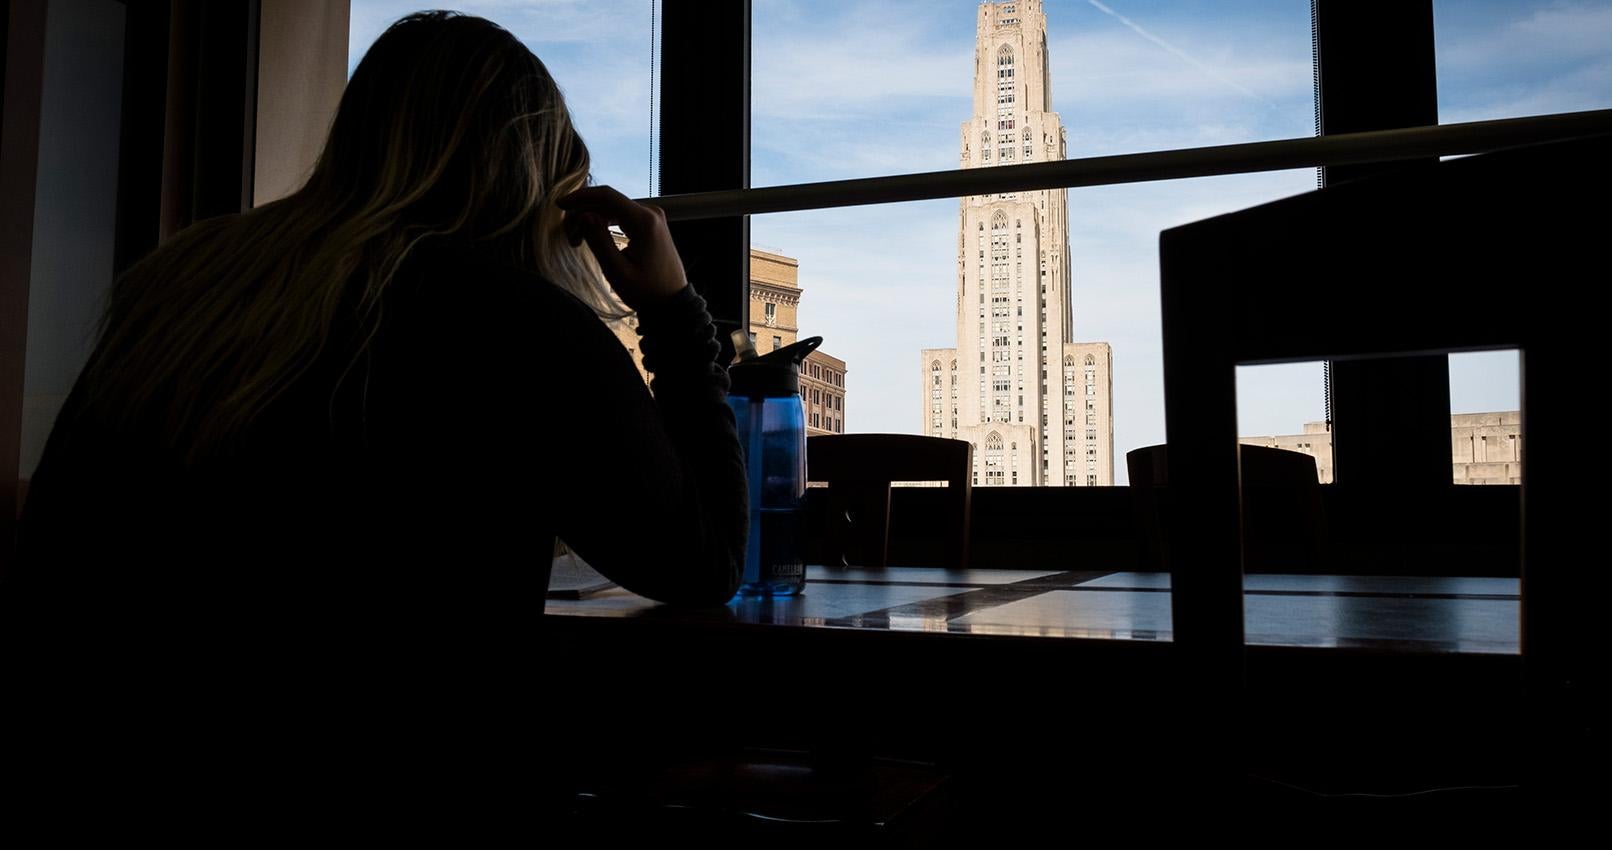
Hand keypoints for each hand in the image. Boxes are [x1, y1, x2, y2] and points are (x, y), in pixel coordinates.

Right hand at [558, 186, 687, 310]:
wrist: (672, 302)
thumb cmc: (646, 291)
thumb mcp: (617, 271)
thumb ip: (599, 241)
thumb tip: (583, 216)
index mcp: (644, 221)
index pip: (607, 196)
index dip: (580, 197)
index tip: (559, 204)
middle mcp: (650, 213)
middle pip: (608, 202)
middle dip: (583, 213)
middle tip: (569, 238)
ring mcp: (652, 218)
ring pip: (613, 209)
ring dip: (592, 220)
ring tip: (577, 242)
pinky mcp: (650, 225)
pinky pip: (621, 216)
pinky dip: (604, 223)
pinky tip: (592, 237)